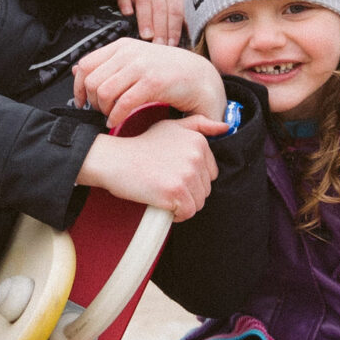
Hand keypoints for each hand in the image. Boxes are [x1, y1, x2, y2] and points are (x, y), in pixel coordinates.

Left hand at [72, 37, 226, 130]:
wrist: (202, 77)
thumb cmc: (169, 73)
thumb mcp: (135, 62)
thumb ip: (107, 65)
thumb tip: (76, 70)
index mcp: (122, 47)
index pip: (85, 64)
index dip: (78, 87)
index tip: (82, 102)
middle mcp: (129, 53)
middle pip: (91, 81)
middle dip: (92, 102)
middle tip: (102, 112)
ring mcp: (141, 66)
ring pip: (103, 92)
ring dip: (104, 110)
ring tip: (112, 117)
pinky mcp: (153, 82)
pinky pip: (122, 103)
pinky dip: (116, 116)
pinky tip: (118, 121)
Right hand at [77, 115, 228, 219]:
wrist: (114, 159)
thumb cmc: (141, 145)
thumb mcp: (171, 126)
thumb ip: (199, 125)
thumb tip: (225, 127)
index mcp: (199, 142)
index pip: (210, 174)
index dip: (192, 179)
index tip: (172, 174)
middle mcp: (196, 156)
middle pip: (205, 190)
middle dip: (187, 192)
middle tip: (164, 183)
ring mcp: (187, 174)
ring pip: (198, 203)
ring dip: (182, 204)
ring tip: (162, 193)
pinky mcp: (176, 191)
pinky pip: (187, 213)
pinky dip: (176, 214)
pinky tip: (161, 203)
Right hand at [115, 0, 186, 45]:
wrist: (139, 5)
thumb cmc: (159, 18)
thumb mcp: (171, 20)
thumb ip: (179, 29)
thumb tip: (187, 47)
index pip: (176, 11)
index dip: (174, 29)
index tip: (171, 45)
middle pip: (161, 8)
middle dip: (161, 28)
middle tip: (159, 44)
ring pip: (145, 2)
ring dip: (146, 20)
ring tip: (146, 36)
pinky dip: (125, 3)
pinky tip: (127, 14)